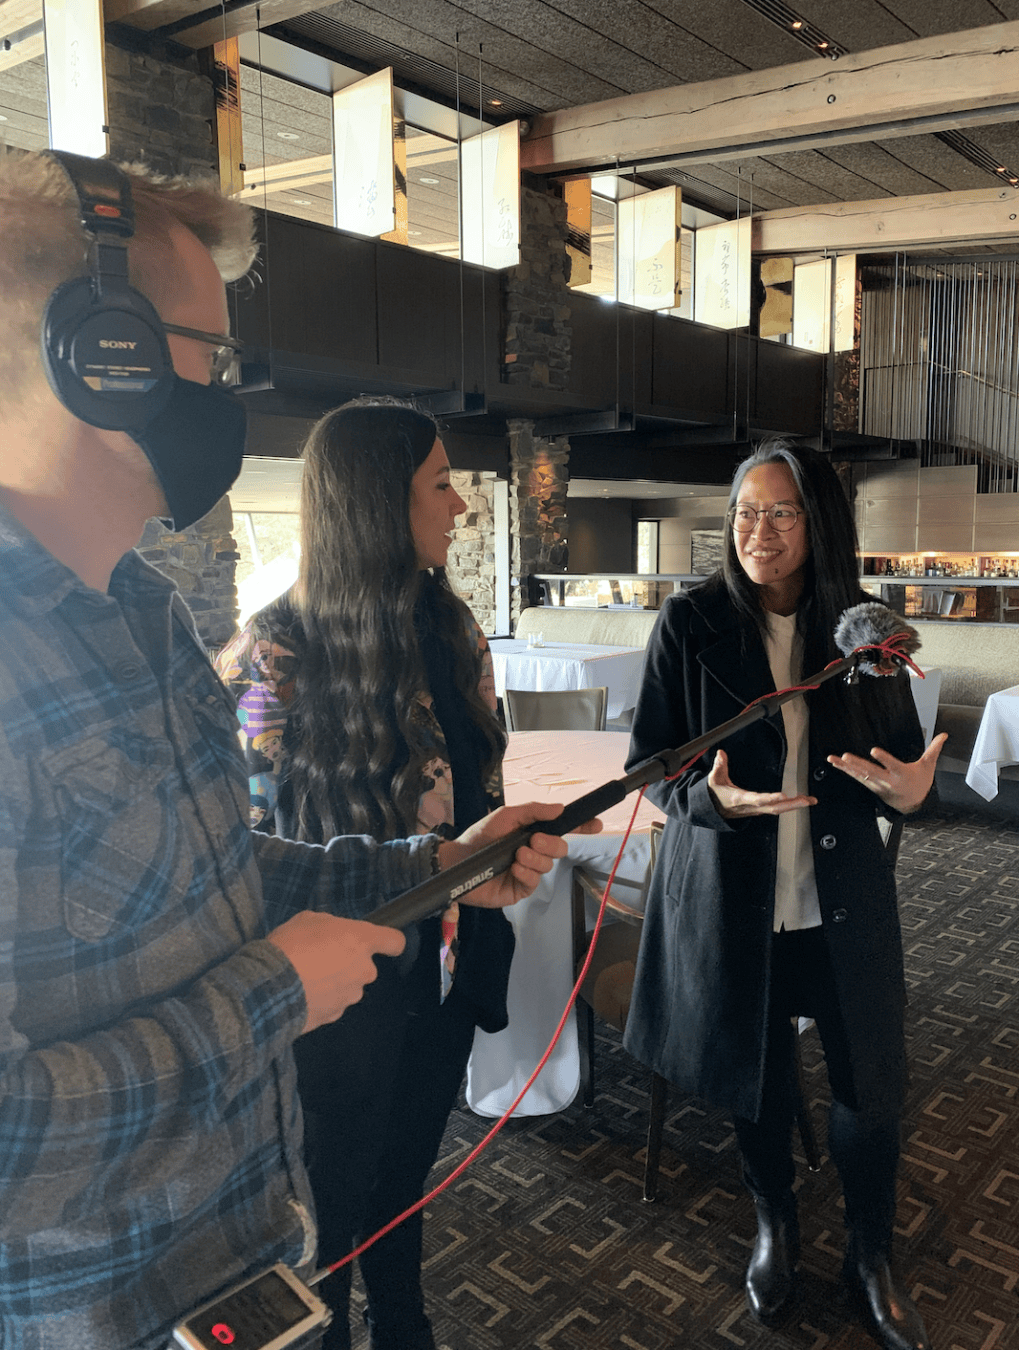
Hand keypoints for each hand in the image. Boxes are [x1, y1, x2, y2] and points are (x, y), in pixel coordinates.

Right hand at [268, 911, 405, 1033]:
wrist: (270, 987)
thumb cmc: (291, 945)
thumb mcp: (309, 920)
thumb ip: (331, 928)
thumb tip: (332, 936)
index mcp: (361, 941)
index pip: (395, 941)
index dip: (389, 942)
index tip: (380, 944)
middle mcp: (363, 970)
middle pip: (365, 967)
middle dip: (347, 963)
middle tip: (320, 958)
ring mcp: (350, 996)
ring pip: (348, 986)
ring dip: (334, 983)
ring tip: (306, 978)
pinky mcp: (334, 1015)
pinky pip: (333, 1004)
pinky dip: (321, 1000)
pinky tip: (300, 993)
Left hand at [435, 801, 602, 907]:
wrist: (457, 860)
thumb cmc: (481, 836)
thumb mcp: (506, 816)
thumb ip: (533, 811)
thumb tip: (560, 808)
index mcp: (533, 834)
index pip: (563, 831)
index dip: (581, 827)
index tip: (596, 824)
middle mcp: (535, 853)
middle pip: (560, 849)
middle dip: (550, 844)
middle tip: (533, 841)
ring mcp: (528, 872)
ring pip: (548, 866)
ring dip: (534, 859)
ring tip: (516, 855)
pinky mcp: (520, 890)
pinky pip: (534, 882)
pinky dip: (526, 873)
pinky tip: (514, 868)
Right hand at [707, 748, 815, 818]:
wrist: (714, 810)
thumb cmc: (716, 794)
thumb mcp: (714, 779)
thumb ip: (719, 766)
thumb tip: (720, 753)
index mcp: (740, 799)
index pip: (757, 799)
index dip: (770, 798)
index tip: (782, 795)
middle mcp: (751, 807)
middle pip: (774, 808)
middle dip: (791, 804)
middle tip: (807, 800)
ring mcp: (757, 810)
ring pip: (778, 810)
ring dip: (794, 805)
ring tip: (809, 800)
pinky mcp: (760, 809)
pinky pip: (777, 809)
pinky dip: (790, 805)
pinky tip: (800, 802)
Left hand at [827, 731, 946, 814]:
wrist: (913, 804)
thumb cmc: (919, 783)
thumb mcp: (928, 766)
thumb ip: (934, 749)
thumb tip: (944, 735)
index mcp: (902, 774)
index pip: (892, 765)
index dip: (883, 759)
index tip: (874, 751)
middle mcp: (888, 780)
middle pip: (871, 771)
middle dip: (858, 764)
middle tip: (846, 757)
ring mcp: (877, 784)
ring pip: (860, 775)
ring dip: (846, 767)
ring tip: (835, 759)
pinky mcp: (870, 785)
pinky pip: (856, 777)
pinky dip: (845, 770)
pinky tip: (835, 764)